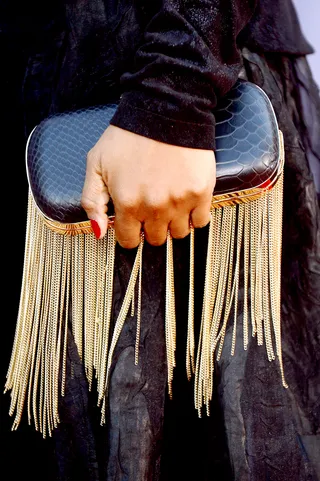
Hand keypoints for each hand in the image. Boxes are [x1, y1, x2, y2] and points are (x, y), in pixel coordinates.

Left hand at [81, 125, 215, 247]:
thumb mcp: (96, 164)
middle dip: (150, 229)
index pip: (129, 241)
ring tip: (169, 205)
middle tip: (150, 210)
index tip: (132, 224)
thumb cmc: (128, 136)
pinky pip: (200, 221)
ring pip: (178, 234)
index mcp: (128, 203)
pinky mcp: (201, 192)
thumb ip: (92, 201)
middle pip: (155, 240)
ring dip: (172, 224)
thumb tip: (99, 233)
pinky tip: (186, 202)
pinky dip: (194, 217)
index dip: (129, 234)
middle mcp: (154, 208)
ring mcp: (180, 202)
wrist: (166, 110)